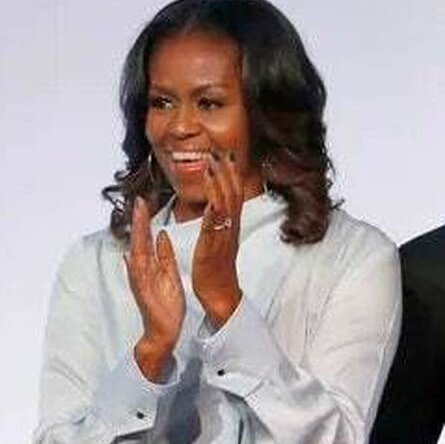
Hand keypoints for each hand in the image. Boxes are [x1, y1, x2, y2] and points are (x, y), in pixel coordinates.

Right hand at [125, 197, 185, 380]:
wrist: (163, 330)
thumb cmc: (167, 304)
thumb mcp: (170, 274)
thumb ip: (164, 255)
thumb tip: (161, 235)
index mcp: (151, 265)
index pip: (146, 238)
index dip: (145, 219)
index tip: (145, 201)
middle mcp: (142, 271)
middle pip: (139, 241)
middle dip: (139, 222)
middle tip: (138, 201)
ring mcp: (141, 282)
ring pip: (137, 255)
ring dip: (136, 237)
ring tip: (137, 219)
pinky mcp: (143, 294)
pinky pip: (138, 278)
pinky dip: (134, 267)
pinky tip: (130, 255)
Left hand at [192, 149, 244, 327]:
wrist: (221, 293)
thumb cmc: (217, 268)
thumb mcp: (219, 238)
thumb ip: (219, 221)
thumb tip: (216, 205)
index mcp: (230, 225)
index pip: (234, 193)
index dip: (231, 173)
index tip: (226, 154)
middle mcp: (231, 227)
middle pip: (232, 194)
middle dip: (227, 171)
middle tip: (220, 151)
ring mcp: (224, 236)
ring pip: (225, 206)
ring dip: (218, 185)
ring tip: (210, 165)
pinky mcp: (214, 247)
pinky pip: (216, 227)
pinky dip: (214, 212)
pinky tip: (211, 200)